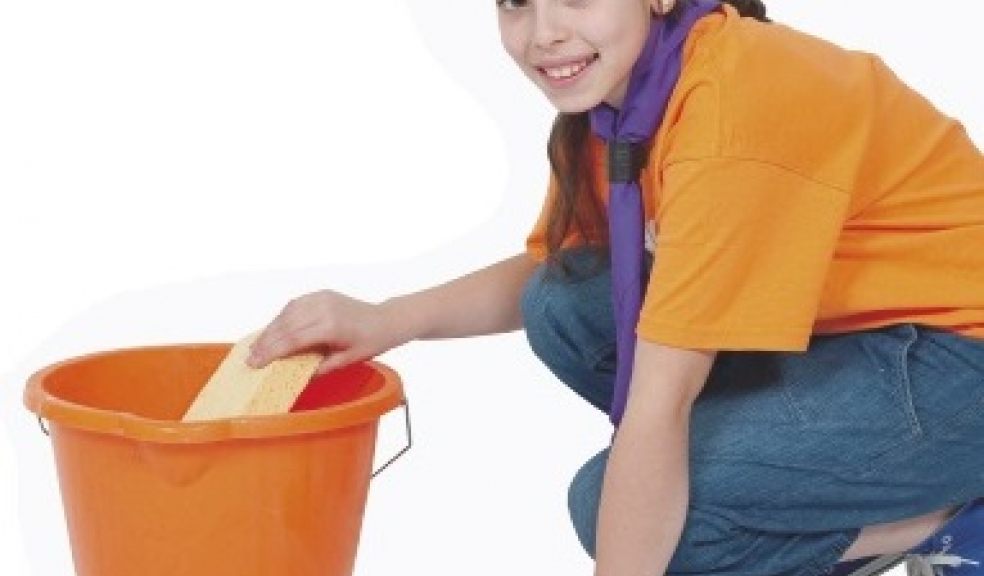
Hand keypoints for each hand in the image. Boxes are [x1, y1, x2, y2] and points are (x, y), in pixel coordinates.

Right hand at [246, 289, 406, 374]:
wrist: (385, 320)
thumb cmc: (370, 342)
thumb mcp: (347, 361)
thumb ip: (321, 368)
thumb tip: (296, 377)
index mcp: (331, 326)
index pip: (293, 339)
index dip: (272, 352)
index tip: (256, 363)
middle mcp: (324, 308)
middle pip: (286, 325)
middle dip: (266, 342)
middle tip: (250, 357)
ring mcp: (322, 298)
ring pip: (287, 313)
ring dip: (270, 329)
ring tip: (257, 346)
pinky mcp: (321, 294)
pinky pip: (295, 305)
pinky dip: (282, 318)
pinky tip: (273, 330)